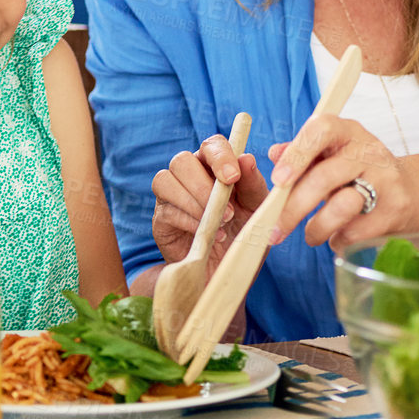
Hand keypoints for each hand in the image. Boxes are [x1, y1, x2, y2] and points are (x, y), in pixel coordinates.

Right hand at [150, 133, 270, 273]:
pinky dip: (190, 222)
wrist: (227, 272)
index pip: (211, 146)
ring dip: (194, 202)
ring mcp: (170, 196)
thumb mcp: (257, 210)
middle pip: (182, 160)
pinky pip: (167, 210)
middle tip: (228, 211)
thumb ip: (253, 185)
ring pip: (165, 180)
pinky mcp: (161, 219)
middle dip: (204, 185)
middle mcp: (189, 175)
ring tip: (220, 224)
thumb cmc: (243, 234)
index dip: (220, 156)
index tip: (233, 177)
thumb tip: (246, 158)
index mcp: (214, 166)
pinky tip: (210, 237)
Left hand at [268, 114, 418, 247]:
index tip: (277, 181)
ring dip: (318, 227)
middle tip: (275, 229)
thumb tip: (274, 153)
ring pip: (342, 206)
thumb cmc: (356, 170)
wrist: (409, 189)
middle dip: (294, 208)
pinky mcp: (396, 208)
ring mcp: (385, 179)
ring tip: (311, 236)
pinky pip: (357, 231)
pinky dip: (339, 240)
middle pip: (325, 177)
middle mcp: (368, 150)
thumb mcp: (329, 155)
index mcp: (346, 131)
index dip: (296, 155)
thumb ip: (301, 153)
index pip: (321, 130)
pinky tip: (337, 238)